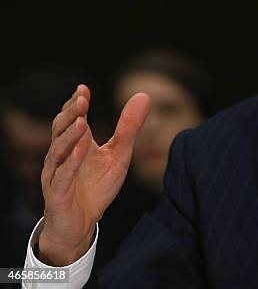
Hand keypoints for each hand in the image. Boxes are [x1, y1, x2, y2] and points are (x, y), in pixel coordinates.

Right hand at [38, 84, 149, 265]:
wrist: (81, 225)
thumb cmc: (97, 187)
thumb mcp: (119, 154)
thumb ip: (129, 127)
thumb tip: (144, 95)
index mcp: (75, 144)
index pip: (71, 119)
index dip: (75, 104)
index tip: (84, 89)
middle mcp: (61, 156)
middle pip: (60, 129)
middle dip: (71, 114)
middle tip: (82, 100)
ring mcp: (56, 175)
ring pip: (58, 151)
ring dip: (70, 136)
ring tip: (82, 121)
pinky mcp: (58, 194)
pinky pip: (62, 177)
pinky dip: (69, 163)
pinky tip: (79, 151)